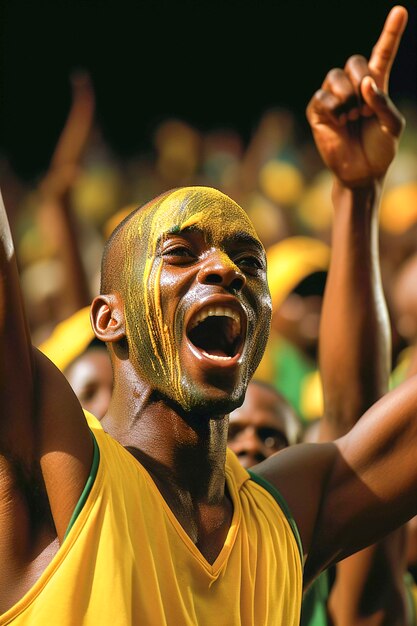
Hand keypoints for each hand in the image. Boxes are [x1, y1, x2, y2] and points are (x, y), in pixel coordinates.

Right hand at [306, 6, 407, 187]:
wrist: (362, 173)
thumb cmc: (380, 150)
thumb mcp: (393, 126)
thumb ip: (384, 102)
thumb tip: (365, 83)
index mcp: (376, 87)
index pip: (382, 53)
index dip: (391, 32)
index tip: (400, 11)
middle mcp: (353, 89)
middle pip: (354, 61)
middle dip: (361, 78)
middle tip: (364, 106)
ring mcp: (334, 100)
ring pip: (335, 76)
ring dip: (347, 95)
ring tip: (351, 115)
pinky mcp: (319, 112)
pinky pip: (322, 96)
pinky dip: (334, 107)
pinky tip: (339, 121)